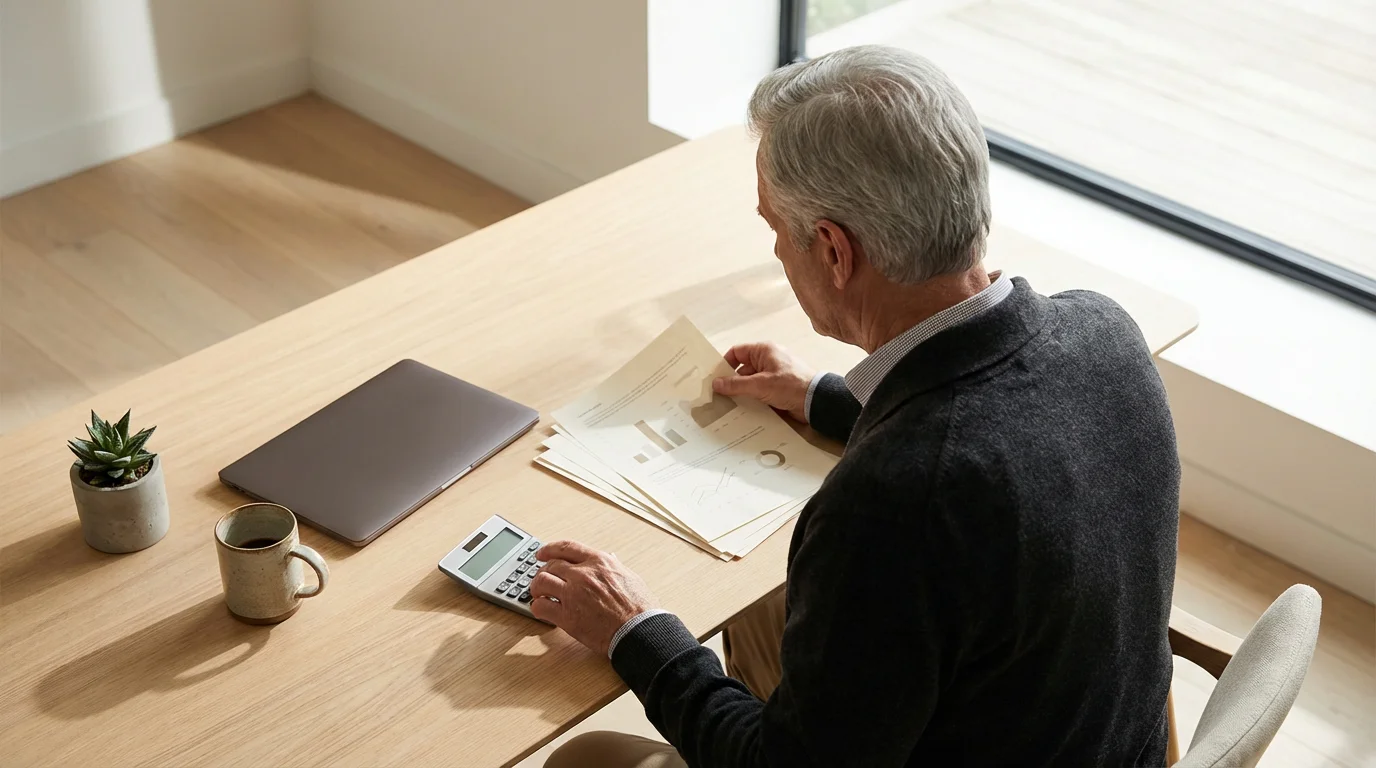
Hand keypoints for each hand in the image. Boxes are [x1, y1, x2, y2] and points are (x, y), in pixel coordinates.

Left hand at [529, 540, 657, 656]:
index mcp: (599, 562)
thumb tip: (612, 558)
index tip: (542, 553)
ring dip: (536, 588)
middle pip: (551, 565)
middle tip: (541, 580)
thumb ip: (616, 566)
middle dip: (542, 571)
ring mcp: (573, 594)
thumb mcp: (630, 576)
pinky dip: (537, 607)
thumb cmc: (639, 607)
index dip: (549, 549)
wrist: (638, 630)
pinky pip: (541, 607)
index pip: (566, 547)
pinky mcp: (567, 617)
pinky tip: (540, 610)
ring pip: (541, 582)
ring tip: (538, 594)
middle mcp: (583, 574)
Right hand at [713, 342, 816, 422]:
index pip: (737, 352)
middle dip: (731, 382)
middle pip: (742, 369)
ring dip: (741, 393)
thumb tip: (716, 383)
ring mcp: (773, 375)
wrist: (816, 401)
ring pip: (749, 383)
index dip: (725, 364)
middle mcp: (767, 360)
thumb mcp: (760, 384)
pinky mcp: (777, 389)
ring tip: (726, 405)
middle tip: (717, 395)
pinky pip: (758, 392)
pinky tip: (741, 410)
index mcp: (764, 351)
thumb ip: (736, 384)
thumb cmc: (790, 385)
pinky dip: (751, 399)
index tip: (714, 378)